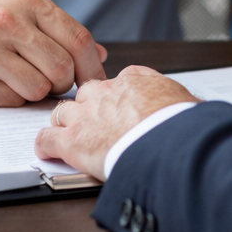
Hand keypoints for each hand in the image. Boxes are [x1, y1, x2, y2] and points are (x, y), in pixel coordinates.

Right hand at [0, 0, 107, 104]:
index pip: (78, 40)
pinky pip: (11, 101)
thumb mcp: (17, 8)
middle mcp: (7, 24)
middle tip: (52, 82)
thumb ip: (57, 29)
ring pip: (39, 89)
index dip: (92, 67)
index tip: (94, 82)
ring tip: (20, 80)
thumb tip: (99, 56)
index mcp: (27, 3)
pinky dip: (11, 98)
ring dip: (36, 92)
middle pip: (62, 68)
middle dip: (63, 82)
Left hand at [35, 65, 197, 178]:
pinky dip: (45, 144)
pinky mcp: (72, 141)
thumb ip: (176, 97)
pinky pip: (47, 138)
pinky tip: (48, 150)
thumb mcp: (185, 100)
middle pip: (85, 94)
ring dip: (65, 124)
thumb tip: (186, 103)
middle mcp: (104, 92)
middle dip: (87, 107)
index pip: (115, 82)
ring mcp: (85, 116)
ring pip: (62, 113)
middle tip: (93, 123)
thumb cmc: (181, 124)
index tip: (117, 108)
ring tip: (68, 136)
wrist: (168, 143)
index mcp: (132, 80)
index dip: (114, 98)